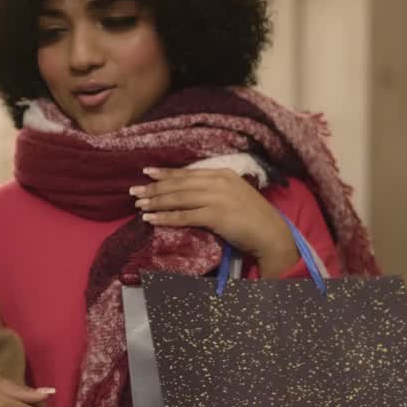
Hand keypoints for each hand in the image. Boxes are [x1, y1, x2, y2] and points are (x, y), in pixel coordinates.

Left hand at [132, 167, 297, 276]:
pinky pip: (184, 216)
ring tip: (139, 206)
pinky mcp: (216, 215)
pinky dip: (166, 217)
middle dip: (154, 188)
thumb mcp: (234, 194)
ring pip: (178, 198)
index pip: (188, 172)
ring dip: (156, 202)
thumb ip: (213, 189)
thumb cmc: (252, 217)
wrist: (271, 233)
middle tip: (134, 192)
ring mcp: (217, 198)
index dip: (166, 173)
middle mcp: (219, 182)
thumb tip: (187, 191)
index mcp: (223, 173)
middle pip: (179, 184)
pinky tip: (152, 220)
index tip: (147, 173)